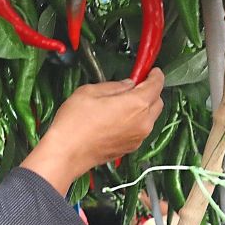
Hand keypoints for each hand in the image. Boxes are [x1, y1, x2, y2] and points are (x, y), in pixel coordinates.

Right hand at [22, 68, 165, 193]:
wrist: (67, 153)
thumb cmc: (75, 123)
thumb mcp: (89, 92)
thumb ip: (113, 86)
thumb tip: (126, 85)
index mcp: (135, 104)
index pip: (156, 85)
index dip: (156, 76)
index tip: (152, 72)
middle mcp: (142, 122)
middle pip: (158, 102)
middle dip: (150, 92)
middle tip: (135, 86)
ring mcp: (138, 137)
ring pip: (150, 118)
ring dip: (143, 108)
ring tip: (122, 104)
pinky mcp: (130, 148)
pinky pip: (140, 130)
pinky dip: (135, 122)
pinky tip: (117, 119)